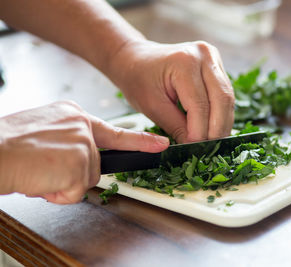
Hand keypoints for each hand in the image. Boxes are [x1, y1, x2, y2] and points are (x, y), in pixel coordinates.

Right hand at [0, 101, 168, 203]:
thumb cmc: (8, 145)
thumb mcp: (44, 131)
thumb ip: (68, 140)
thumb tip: (77, 158)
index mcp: (73, 113)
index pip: (113, 131)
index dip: (139, 142)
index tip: (160, 145)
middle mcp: (82, 124)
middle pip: (95, 163)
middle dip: (73, 174)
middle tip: (48, 168)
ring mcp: (84, 143)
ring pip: (86, 178)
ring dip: (62, 184)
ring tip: (39, 171)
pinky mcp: (80, 162)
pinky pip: (75, 191)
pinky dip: (57, 193)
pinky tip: (40, 179)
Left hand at [108, 40, 234, 142]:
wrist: (136, 59)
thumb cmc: (138, 79)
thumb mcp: (152, 106)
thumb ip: (176, 127)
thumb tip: (195, 146)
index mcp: (184, 62)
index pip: (200, 105)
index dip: (200, 131)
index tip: (195, 150)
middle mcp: (204, 55)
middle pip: (222, 99)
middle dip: (217, 129)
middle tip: (209, 149)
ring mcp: (212, 58)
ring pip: (228, 97)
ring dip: (222, 122)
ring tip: (213, 141)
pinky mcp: (216, 65)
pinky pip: (225, 93)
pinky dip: (221, 113)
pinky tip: (214, 127)